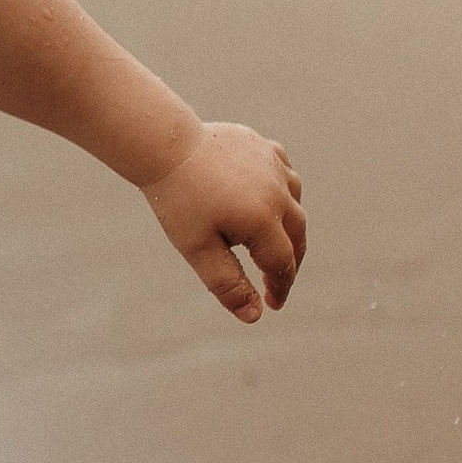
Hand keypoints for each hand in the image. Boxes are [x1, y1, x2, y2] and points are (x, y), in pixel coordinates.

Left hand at [138, 121, 305, 322]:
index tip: (272, 304)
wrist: (164, 145)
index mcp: (263, 220)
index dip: (280, 287)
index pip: (283, 263)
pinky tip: (268, 201)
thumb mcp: (198, 249)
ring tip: (273, 243)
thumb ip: (228, 284)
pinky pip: (284, 174)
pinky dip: (282, 193)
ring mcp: (274, 166)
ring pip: (294, 203)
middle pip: (297, 235)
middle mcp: (278, 192)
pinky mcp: (264, 147)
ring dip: (289, 227)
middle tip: (276, 280)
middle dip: (290, 262)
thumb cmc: (178, 200)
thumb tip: (255, 317)